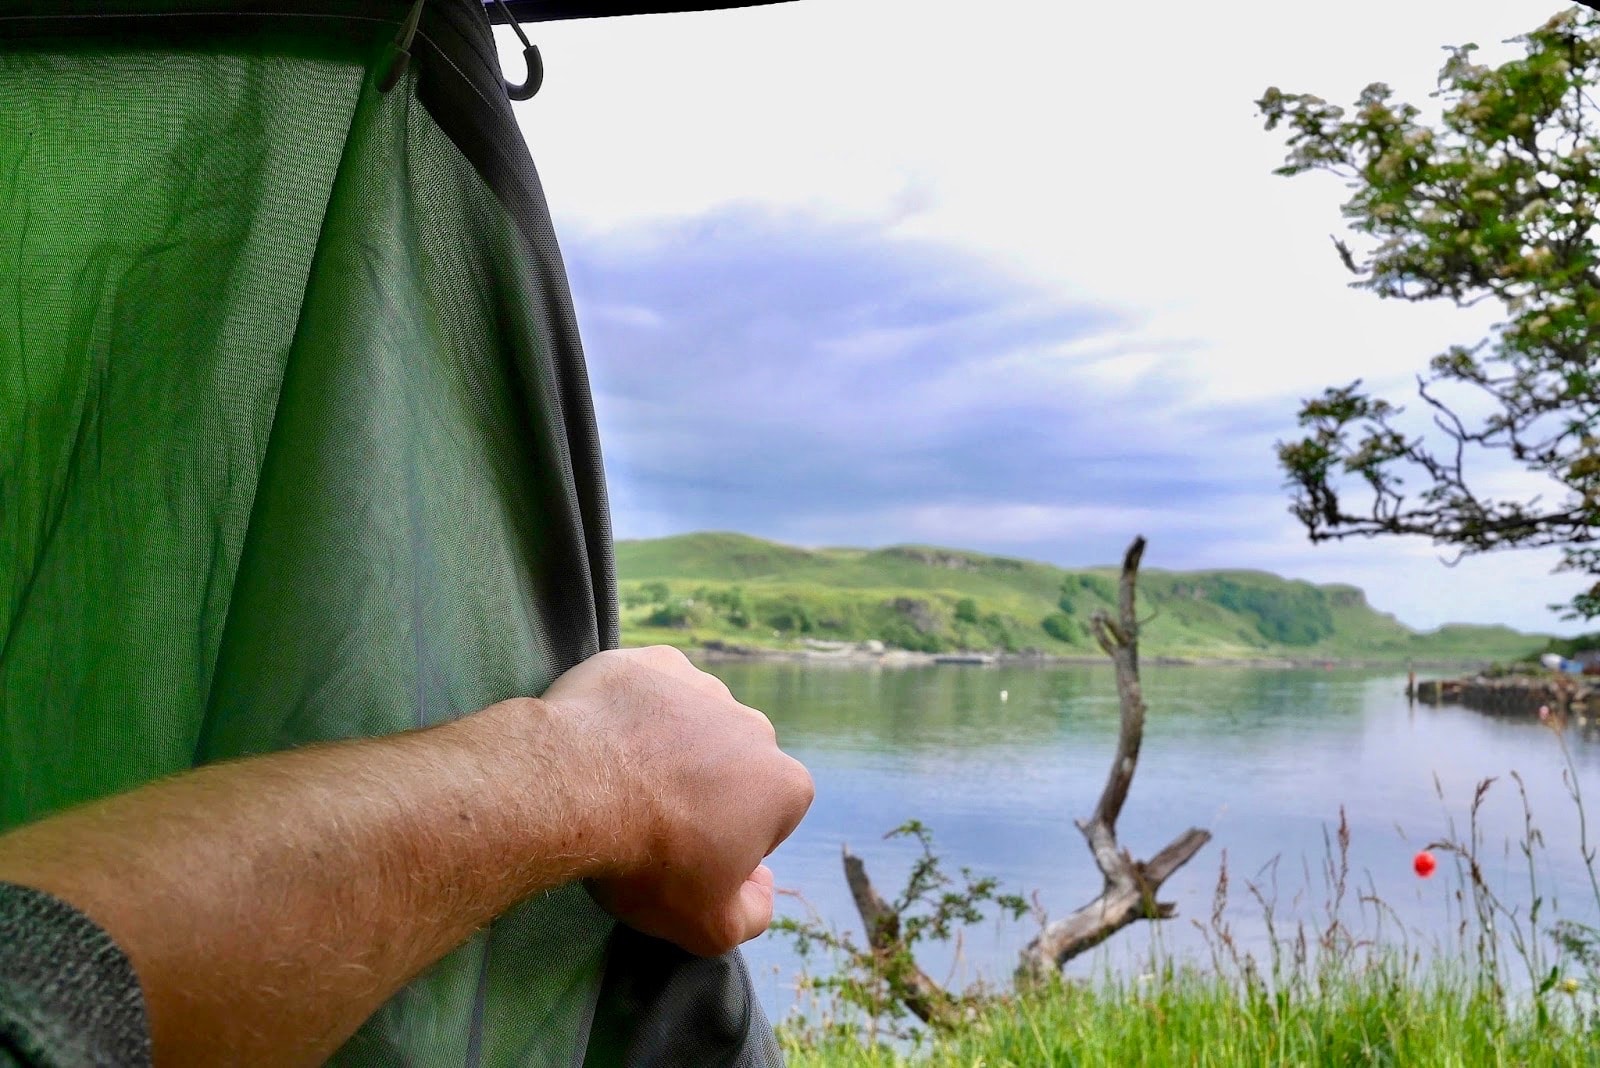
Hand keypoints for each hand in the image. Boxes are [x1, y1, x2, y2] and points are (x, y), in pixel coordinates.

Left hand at [539, 646, 813, 956]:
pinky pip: (650, 689)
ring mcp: (703, 686)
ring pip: (692, 723)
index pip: (767, 822)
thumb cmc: (648, 862)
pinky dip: (633, 709)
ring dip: (669, 746)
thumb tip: (761, 885)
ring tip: (619, 779)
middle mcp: (756, 726)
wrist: (573, 788)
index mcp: (784, 785)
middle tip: (650, 819)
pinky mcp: (652, 661)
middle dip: (704, 789)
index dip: (726, 845)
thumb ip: (753, 914)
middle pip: (733, 766)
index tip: (684, 858)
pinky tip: (602, 739)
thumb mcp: (709, 928)